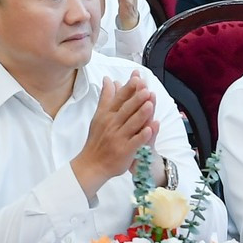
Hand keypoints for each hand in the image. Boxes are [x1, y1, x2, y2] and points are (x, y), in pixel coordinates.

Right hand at [71, 74, 157, 199]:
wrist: (91, 164)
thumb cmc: (97, 139)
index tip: (137, 78)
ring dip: (141, 114)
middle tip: (146, 88)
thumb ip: (106, 98)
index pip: (119, 99)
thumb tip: (108, 79)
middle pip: (126, 110)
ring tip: (150, 103)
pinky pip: (135, 142)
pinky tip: (151, 128)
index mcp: (107, 115)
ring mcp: (119, 138)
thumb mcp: (99, 116)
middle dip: (136, 99)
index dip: (128, 89)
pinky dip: (143, 135)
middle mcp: (112, 125)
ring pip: (132, 124)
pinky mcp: (125, 151)